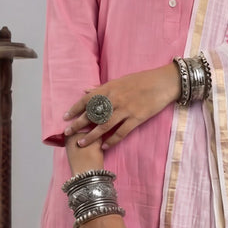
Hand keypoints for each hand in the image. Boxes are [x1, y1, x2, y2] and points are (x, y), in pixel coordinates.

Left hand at [64, 64, 179, 149]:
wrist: (162, 82)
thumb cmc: (141, 80)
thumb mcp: (119, 80)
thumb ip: (102, 88)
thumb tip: (85, 90)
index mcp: (109, 88)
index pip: (87, 99)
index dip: (75, 109)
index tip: (65, 117)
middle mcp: (114, 99)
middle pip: (92, 114)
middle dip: (78, 124)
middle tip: (67, 133)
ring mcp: (125, 110)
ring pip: (104, 126)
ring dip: (91, 136)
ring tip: (81, 143)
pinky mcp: (136, 118)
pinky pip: (121, 132)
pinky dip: (112, 141)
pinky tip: (104, 147)